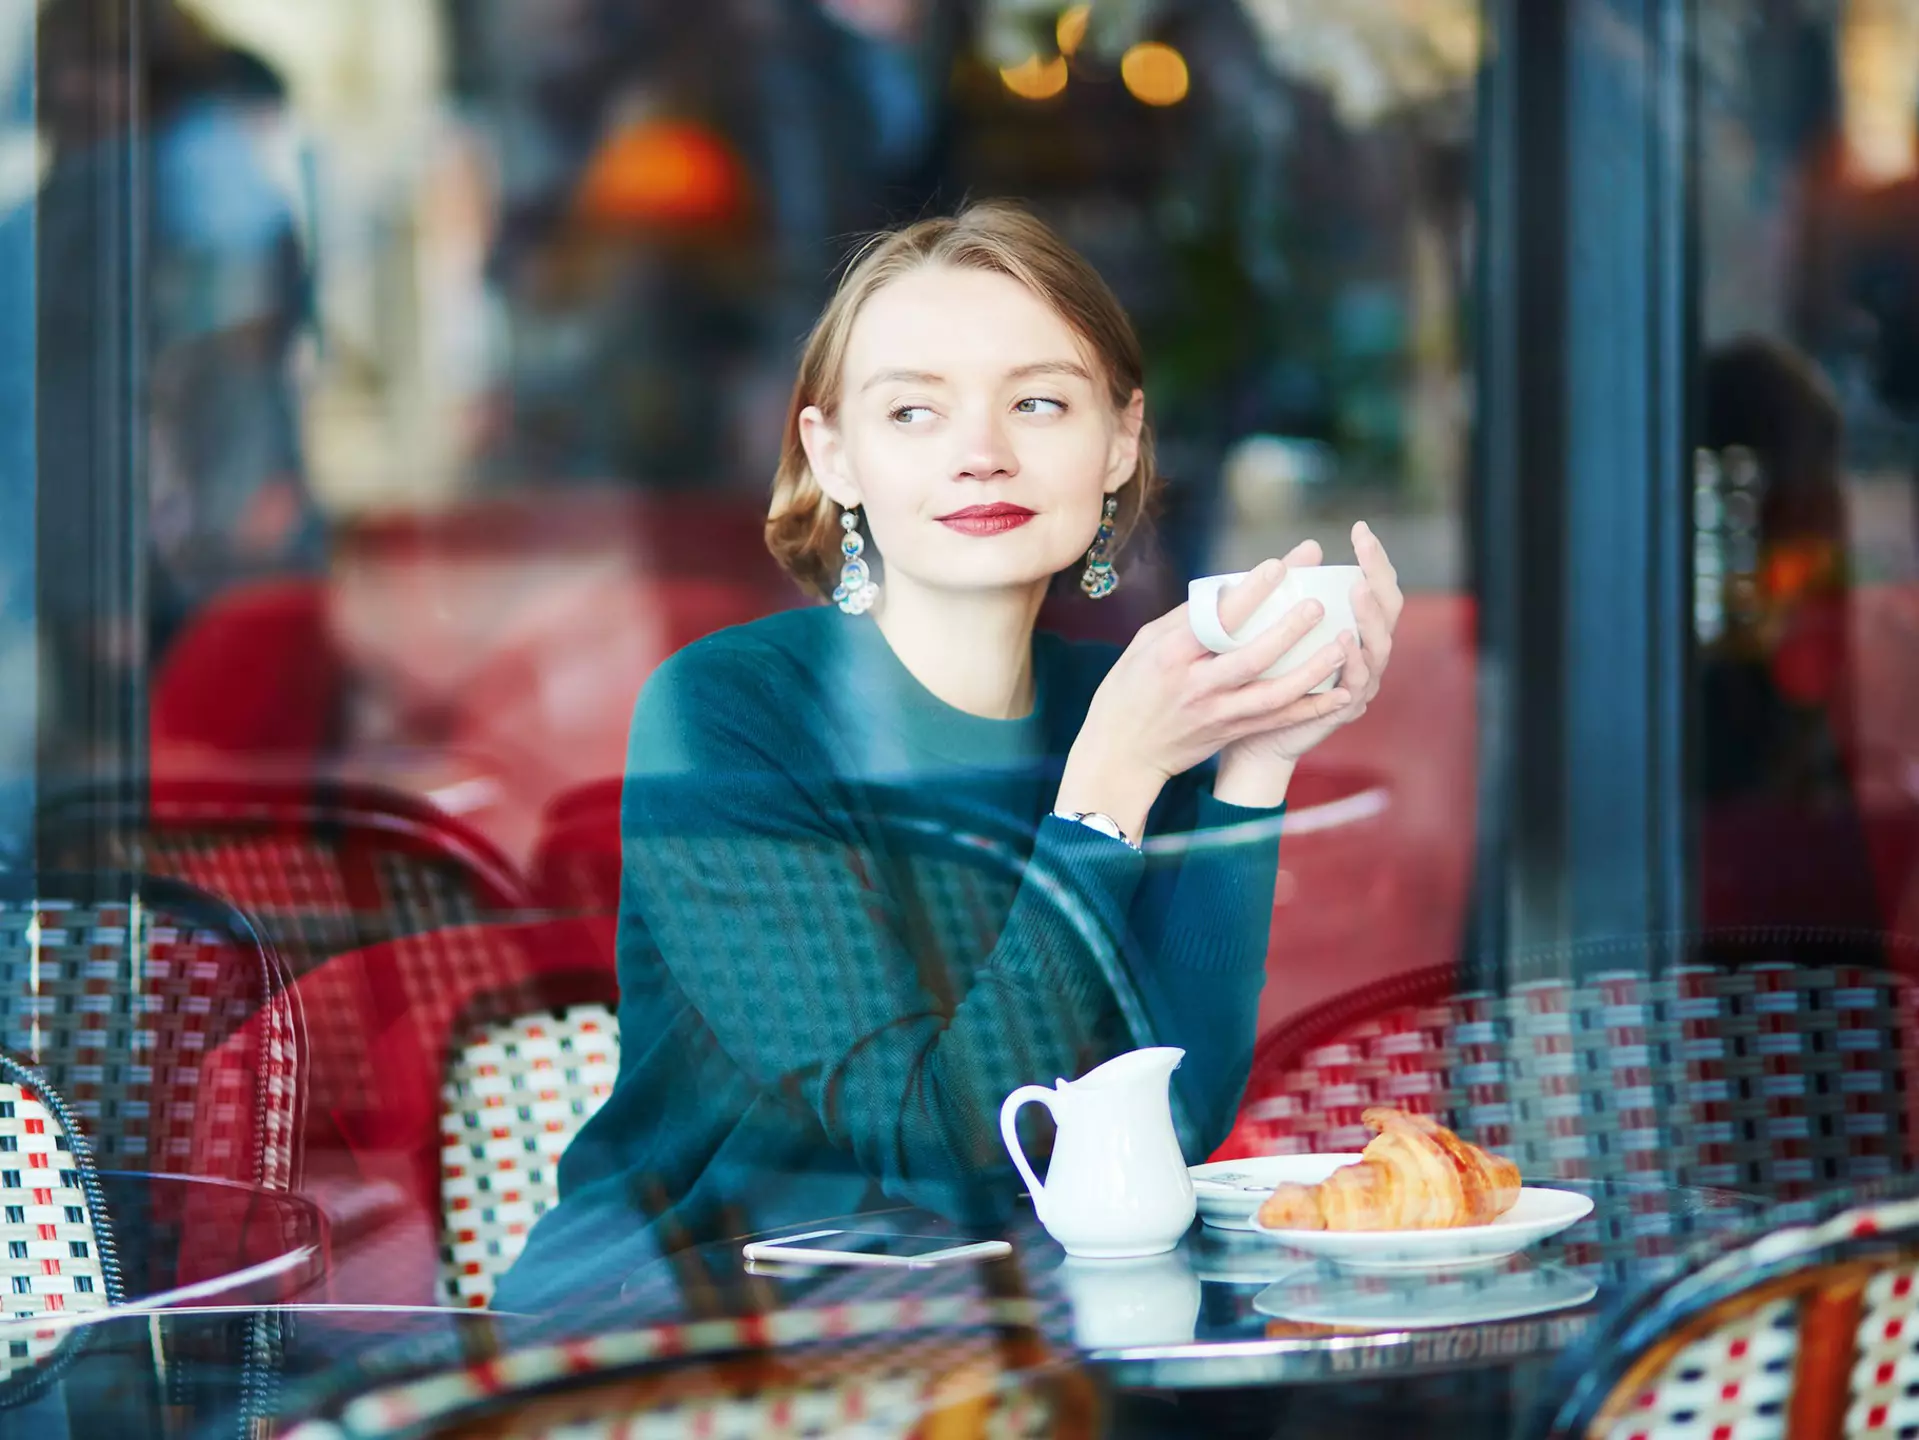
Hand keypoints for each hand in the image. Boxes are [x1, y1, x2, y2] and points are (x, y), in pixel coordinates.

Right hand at [1057, 551, 1352, 837]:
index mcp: (1171, 654)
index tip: (1279, 566)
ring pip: (1271, 693)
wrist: (1121, 753)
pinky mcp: (1230, 733)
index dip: (1249, 592)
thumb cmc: (1129, 689)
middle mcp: (1196, 684)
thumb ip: (1185, 620)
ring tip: (1341, 647)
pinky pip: (1277, 720)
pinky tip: (1341, 693)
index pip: (1215, 619)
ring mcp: (1216, 713)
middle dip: (1287, 630)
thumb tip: (1230, 589)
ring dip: (1309, 671)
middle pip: (1249, 656)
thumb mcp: (1144, 645)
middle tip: (1319, 604)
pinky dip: (1310, 708)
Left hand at [1218, 521, 1402, 782]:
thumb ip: (1288, 596)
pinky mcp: (1344, 709)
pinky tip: (1344, 641)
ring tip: (1358, 591)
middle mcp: (1365, 653)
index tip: (1361, 530)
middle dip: (1379, 578)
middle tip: (1366, 550)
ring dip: (1370, 617)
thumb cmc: (1263, 676)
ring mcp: (1360, 682)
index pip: (1375, 587)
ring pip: (1379, 647)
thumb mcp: (1273, 629)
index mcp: (1353, 629)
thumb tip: (1303, 549)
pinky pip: (1355, 684)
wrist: (1251, 733)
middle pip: (1389, 612)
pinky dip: (1353, 662)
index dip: (1374, 560)